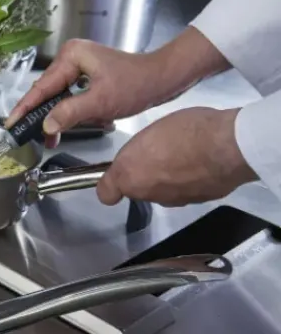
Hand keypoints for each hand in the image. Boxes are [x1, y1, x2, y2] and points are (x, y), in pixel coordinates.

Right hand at [5, 29, 227, 147]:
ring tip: (52, 138)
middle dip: (40, 116)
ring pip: (58, 96)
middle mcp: (71, 57)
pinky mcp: (87, 75)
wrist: (164, 78)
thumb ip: (69, 113)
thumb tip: (47, 125)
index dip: (25, 108)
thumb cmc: (137, 83)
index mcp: (71, 57)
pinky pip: (69, 96)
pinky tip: (70, 125)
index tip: (11, 124)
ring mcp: (79, 66)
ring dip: (57, 117)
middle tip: (29, 137)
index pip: (41, 88)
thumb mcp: (100, 102)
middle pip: (46, 92)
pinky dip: (69, 112)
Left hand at [97, 107, 256, 206]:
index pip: (106, 194)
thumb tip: (140, 160)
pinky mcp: (197, 202)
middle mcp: (147, 194)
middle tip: (159, 152)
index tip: (117, 175)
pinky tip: (202, 164)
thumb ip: (137, 153)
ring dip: (169, 178)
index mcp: (129, 176)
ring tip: (185, 154)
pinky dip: (191, 182)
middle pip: (139, 189)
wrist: (226, 147)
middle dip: (146, 175)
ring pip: (163, 191)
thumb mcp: (149, 132)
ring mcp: (173, 200)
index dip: (111, 185)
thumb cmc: (185, 132)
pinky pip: (187, 191)